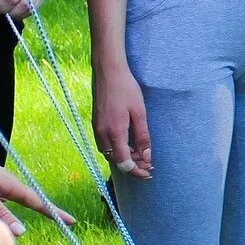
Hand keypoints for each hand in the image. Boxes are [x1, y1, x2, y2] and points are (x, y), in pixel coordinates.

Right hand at [94, 64, 152, 178]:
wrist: (108, 71)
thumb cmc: (126, 89)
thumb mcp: (139, 113)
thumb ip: (142, 137)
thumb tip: (146, 157)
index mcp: (114, 133)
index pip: (123, 162)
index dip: (136, 171)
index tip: (148, 172)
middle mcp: (102, 134)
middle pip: (115, 161)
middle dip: (132, 166)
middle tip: (148, 165)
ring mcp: (96, 129)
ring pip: (108, 154)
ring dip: (123, 158)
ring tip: (139, 155)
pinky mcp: (95, 123)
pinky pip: (104, 144)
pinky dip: (116, 150)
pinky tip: (127, 145)